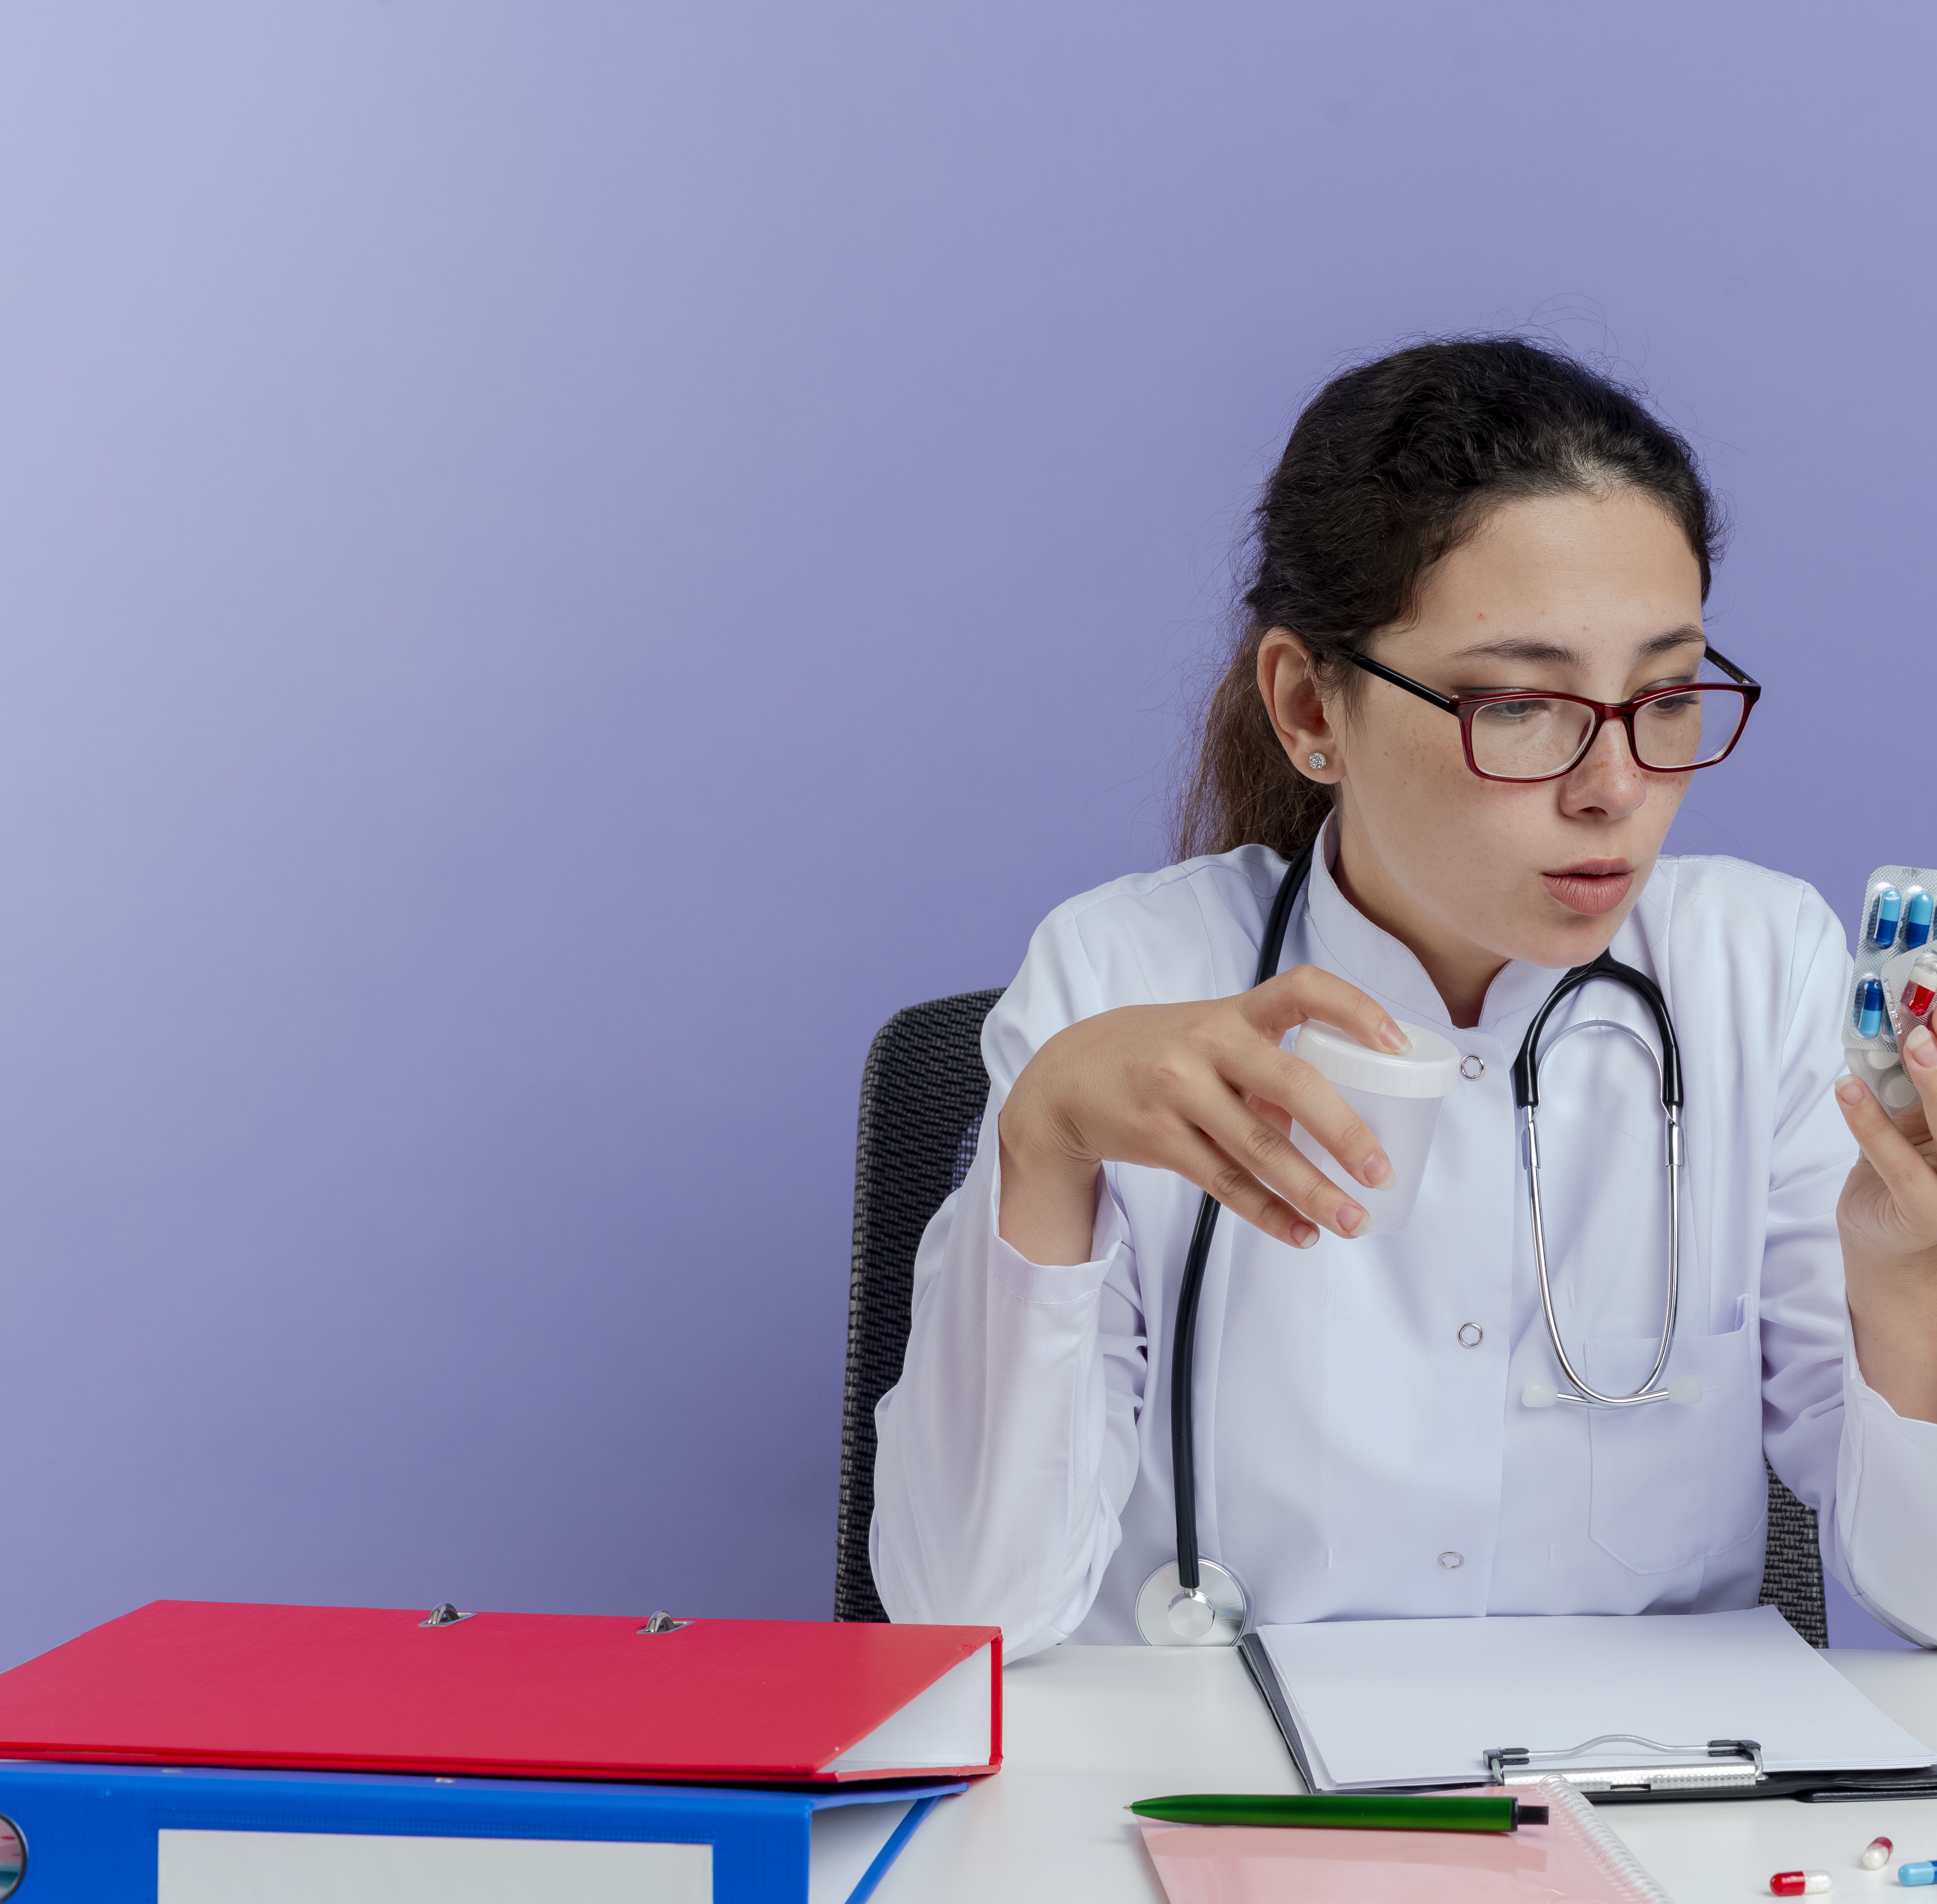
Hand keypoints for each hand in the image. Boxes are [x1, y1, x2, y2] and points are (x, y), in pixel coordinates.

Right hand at [996, 966, 1406, 1264]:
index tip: (1398, 1044)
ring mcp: (1178, 1092)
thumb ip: (1268, 1070)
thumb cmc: (1160, 1052)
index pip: (1303, 990)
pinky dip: (1268, 1214)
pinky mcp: (1158, 1138)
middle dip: (1344, 1133)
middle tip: (1382, 1173)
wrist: (1069, 1077)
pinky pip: (1224, 1184)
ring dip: (1313, 1191)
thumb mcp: (1211, 1037)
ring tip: (1354, 1221)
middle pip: (1290, 1084)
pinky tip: (1300, 1234)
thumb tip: (1329, 1128)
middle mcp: (1206, 1045)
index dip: (1356, 1010)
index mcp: (1233, 1012)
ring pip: (1258, 1149)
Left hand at [1834, 1023, 1936, 1421]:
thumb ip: (1919, 1091)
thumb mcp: (1920, 1125)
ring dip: (1929, 1082)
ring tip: (1911, 1042)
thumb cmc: (1909, 1174)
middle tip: (1933, 1024)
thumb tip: (1914, 1027)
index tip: (1936, 1010)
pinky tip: (1848, 1089)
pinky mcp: (1923, 1209)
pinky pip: (1893, 1159)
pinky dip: (1869, 1122)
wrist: (1889, 1243)